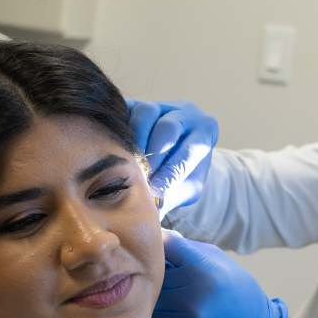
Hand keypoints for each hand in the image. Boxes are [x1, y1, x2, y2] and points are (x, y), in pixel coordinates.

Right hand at [126, 99, 218, 215]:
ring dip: (136, 140)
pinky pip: (125, 109)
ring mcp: (160, 105)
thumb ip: (175, 196)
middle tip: (143, 176)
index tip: (157, 190)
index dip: (173, 171)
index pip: (191, 149)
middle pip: (169, 127)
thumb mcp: (187, 188)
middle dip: (155, 154)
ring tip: (129, 162)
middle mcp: (185, 113)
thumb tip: (152, 213)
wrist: (172, 155)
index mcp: (205, 131)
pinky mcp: (136, 103)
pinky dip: (118, 127)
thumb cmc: (184, 174)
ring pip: (146, 112)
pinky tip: (112, 145)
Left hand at [151, 230, 287, 317]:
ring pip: (149, 295)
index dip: (160, 243)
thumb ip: (185, 247)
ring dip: (153, 290)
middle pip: (153, 271)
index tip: (162, 245)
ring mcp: (182, 316)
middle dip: (155, 269)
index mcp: (203, 268)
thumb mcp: (218, 258)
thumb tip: (157, 238)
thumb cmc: (235, 288)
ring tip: (168, 289)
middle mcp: (191, 292)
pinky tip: (171, 306)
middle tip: (165, 270)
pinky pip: (152, 315)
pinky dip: (157, 309)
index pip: (164, 245)